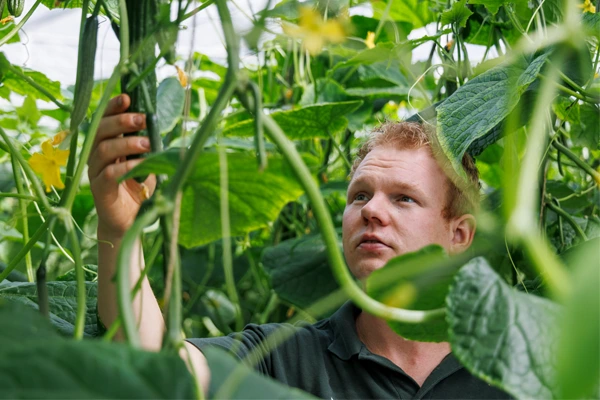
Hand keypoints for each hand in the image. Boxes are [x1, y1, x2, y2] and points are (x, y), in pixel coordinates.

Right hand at [88, 94, 156, 237]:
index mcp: (106, 144)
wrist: (129, 221)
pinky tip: (141, 165)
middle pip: (100, 130)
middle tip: (142, 118)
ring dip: (126, 144)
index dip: (113, 107)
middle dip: (121, 121)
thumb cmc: (138, 187)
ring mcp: (96, 172)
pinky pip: (109, 174)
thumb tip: (161, 123)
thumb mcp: (146, 161)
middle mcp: (96, 155)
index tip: (128, 97)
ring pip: (103, 150)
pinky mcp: (100, 189)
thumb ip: (148, 144)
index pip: (105, 120)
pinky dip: (126, 167)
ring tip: (147, 143)